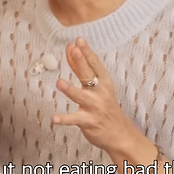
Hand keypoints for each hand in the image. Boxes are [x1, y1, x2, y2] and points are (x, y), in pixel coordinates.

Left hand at [52, 37, 135, 152]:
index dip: (86, 51)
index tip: (78, 40)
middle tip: (74, 51)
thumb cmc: (106, 106)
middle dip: (81, 63)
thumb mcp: (98, 86)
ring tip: (60, 82)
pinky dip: (64, 119)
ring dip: (70, 90)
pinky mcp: (88, 121)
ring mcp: (94, 107)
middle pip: (88, 75)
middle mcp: (100, 92)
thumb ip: (83, 69)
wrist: (120, 134)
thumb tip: (72, 49)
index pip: (95, 63)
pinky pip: (74, 119)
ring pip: (80, 97)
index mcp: (104, 81)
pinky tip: (54, 118)